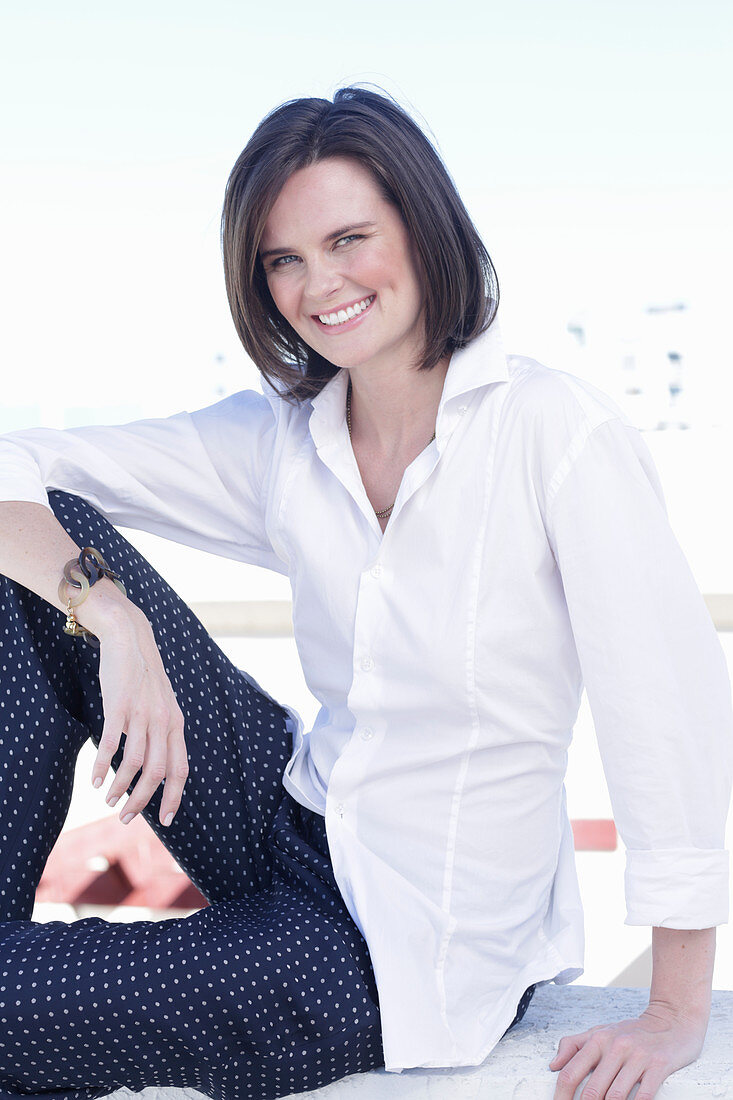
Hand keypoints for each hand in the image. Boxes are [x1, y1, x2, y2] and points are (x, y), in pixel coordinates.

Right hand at [88, 601, 188, 827]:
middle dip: (142, 801)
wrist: (130, 638)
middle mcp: (163, 721)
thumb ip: (162, 731)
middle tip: (125, 818)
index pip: (181, 769)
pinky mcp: (119, 706)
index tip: (164, 820)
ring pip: (134, 763)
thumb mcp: (163, 703)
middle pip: (157, 772)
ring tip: (108, 800)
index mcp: (176, 723)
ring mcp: (142, 713)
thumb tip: (155, 763)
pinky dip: (102, 766)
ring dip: (120, 788)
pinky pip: (111, 744)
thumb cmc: (144, 675)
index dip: (174, 797)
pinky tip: (93, 780)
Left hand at [549, 1001, 707, 1098]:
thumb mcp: (601, 1031)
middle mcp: (616, 1046)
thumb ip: (574, 1045)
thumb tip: (553, 1065)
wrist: (672, 1020)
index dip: (561, 1096)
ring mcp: (638, 1056)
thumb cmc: (633, 1031)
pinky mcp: (659, 1066)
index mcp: (598, 1039)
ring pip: (616, 1096)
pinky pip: (644, 1096)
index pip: (571, 1072)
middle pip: (592, 1090)